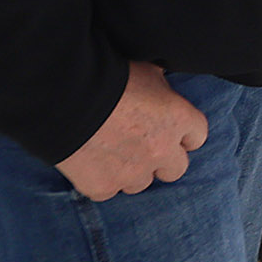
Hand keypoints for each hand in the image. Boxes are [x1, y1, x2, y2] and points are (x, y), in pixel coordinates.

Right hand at [57, 60, 208, 201]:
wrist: (64, 97)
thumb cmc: (108, 75)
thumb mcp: (147, 71)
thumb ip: (162, 88)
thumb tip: (163, 87)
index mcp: (178, 119)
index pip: (197, 136)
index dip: (183, 134)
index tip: (170, 131)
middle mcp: (161, 150)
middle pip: (176, 168)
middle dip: (163, 159)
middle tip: (144, 147)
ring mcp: (132, 173)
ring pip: (141, 183)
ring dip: (132, 171)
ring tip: (112, 152)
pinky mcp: (103, 187)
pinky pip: (109, 190)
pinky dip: (102, 179)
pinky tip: (91, 161)